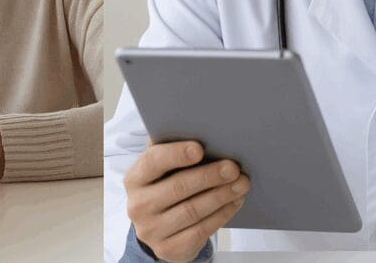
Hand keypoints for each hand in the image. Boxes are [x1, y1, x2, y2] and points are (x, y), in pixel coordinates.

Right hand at [124, 140, 248, 262]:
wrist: (158, 229)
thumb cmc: (164, 187)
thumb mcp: (161, 169)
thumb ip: (171, 149)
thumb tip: (197, 125)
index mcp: (134, 179)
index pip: (152, 162)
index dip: (176, 154)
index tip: (199, 148)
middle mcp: (138, 206)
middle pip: (178, 187)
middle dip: (209, 176)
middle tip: (233, 168)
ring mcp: (152, 230)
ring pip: (192, 211)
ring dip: (221, 195)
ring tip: (241, 184)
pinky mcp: (169, 249)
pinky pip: (201, 230)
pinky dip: (222, 214)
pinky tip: (234, 202)